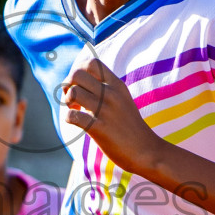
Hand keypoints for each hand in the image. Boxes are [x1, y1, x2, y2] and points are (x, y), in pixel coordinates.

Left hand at [61, 57, 160, 172]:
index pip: (92, 62)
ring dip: (67, 101)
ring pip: (74, 92)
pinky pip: (73, 116)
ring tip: (75, 109)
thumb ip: (106, 88)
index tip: (78, 84)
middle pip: (77, 74)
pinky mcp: (100, 129)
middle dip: (68, 84)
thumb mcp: (122, 99)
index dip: (78, 70)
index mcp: (117, 85)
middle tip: (73, 98)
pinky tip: (76, 122)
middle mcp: (111, 94)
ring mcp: (106, 111)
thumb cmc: (129, 126)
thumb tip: (80, 81)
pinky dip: (68, 118)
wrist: (146, 151)